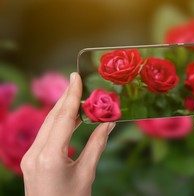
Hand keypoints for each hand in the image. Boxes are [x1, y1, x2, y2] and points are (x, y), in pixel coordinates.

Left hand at [21, 73, 115, 195]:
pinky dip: (59, 122)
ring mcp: (30, 156)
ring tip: (78, 95)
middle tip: (78, 80)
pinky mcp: (31, 160)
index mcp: (50, 156)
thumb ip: (97, 145)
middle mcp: (35, 153)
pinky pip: (46, 133)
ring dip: (63, 108)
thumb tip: (108, 123)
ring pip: (48, 123)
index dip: (72, 95)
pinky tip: (71, 117)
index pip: (63, 117)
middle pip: (53, 117)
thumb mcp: (87, 173)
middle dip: (66, 97)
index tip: (76, 76)